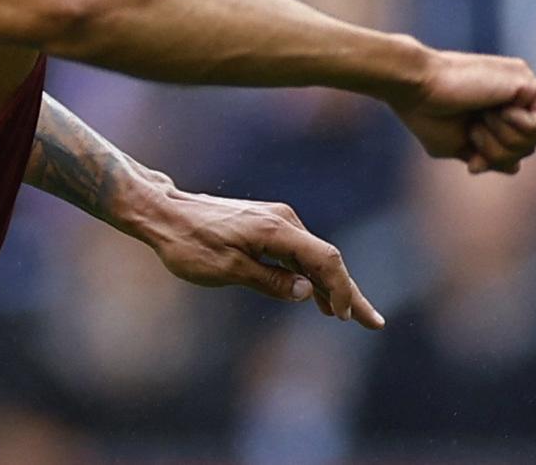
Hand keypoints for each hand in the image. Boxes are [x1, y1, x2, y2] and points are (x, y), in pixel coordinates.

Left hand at [140, 188, 383, 328]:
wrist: (162, 211)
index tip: (348, 318)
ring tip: (349, 316)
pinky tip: (315, 295)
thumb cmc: (189, 242)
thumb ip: (269, 281)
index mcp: (277, 229)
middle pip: (326, 258)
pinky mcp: (263, 225)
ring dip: (331, 286)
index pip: (325, 260)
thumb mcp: (228, 269)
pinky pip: (296, 252)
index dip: (342, 290)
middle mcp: (282, 220)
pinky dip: (309, 274)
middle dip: (349, 292)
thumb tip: (306, 292)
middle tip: (373, 323)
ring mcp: (273, 221)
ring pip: (313, 256)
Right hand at [390, 49, 535, 173]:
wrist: (416, 87)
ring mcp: (519, 84)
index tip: (473, 162)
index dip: (500, 160)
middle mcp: (510, 95)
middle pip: (534, 144)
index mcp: (494, 108)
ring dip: (509, 138)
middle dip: (503, 152)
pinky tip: (497, 109)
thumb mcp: (458, 144)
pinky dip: (521, 124)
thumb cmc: (426, 114)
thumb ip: (488, 156)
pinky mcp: (525, 79)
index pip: (519, 146)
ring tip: (481, 119)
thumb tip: (515, 169)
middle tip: (473, 131)